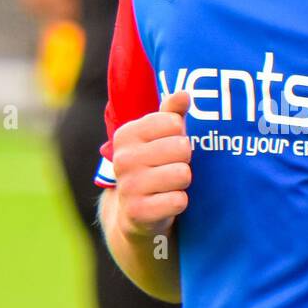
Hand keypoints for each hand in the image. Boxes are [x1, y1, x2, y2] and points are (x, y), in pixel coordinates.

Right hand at [111, 90, 192, 237]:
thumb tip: (184, 94)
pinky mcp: (138, 213)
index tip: (167, 145)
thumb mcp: (160, 137)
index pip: (174, 122)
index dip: (180, 135)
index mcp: (126, 134)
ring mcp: (128, 186)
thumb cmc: (154, 166)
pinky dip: (179, 203)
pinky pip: (179, 201)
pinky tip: (166, 203)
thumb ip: (171, 113)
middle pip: (182, 148)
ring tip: (169, 185)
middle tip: (170, 168)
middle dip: (184, 160)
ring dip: (183, 182)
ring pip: (183, 174)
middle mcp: (123, 159)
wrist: (135, 213)